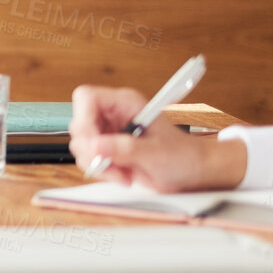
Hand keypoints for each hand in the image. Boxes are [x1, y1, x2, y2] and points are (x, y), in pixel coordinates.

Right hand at [68, 85, 245, 191]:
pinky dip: (101, 172)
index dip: (83, 119)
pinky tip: (122, 175)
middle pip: (80, 124)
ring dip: (97, 164)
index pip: (87, 98)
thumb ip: (125, 148)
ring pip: (81, 144)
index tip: (93, 144)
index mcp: (126, 103)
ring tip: (122, 173)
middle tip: (109, 164)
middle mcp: (114, 114)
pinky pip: (89, 159)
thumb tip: (96, 146)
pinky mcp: (108, 149)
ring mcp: (109, 132)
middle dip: (91, 149)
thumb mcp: (155, 152)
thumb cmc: (183, 156)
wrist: (192, 171)